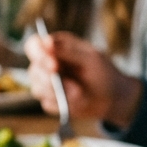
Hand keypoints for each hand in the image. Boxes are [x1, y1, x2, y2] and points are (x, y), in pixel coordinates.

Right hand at [24, 31, 142, 126]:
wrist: (112, 99)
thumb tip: (46, 42)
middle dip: (50, 79)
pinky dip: (62, 104)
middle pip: (34, 69)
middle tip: (71, 85)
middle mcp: (45, 64)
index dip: (38, 54)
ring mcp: (45, 83)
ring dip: (59, 93)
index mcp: (55, 47)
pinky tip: (77, 101)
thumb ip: (67, 51)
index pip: (34, 45)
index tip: (53, 65)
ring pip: (38, 89)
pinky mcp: (49, 100)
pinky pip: (48, 104)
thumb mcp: (91, 58)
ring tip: (80, 94)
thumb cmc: (103, 73)